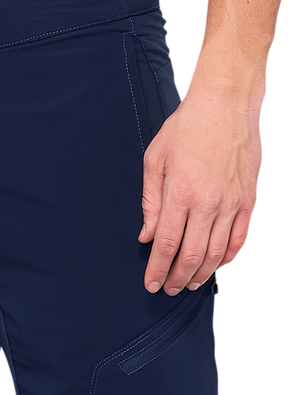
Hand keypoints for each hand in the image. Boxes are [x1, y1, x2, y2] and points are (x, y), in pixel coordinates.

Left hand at [138, 85, 262, 294]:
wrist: (226, 105)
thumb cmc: (186, 128)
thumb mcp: (155, 160)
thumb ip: (150, 202)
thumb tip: (147, 235)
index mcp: (179, 193)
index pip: (167, 244)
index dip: (158, 269)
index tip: (151, 284)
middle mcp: (207, 203)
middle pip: (191, 255)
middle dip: (177, 278)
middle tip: (169, 289)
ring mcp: (231, 203)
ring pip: (216, 253)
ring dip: (201, 273)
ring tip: (190, 284)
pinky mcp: (248, 200)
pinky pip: (240, 238)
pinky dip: (228, 257)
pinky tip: (217, 266)